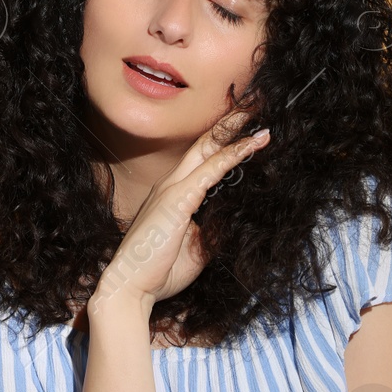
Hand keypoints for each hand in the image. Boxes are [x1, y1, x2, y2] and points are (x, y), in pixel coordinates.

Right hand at [94, 110, 269, 309]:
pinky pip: (212, 170)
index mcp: (173, 195)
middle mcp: (171, 185)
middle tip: (254, 103)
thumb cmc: (159, 272)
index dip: (224, 141)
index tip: (248, 129)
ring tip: (259, 112)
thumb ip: (212, 231)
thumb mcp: (196, 250)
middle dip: (230, 122)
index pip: (202, 160)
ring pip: (209, 149)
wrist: (131, 288)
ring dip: (236, 130)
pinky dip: (234, 154)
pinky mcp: (178, 199)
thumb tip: (233, 224)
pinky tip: (254, 143)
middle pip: (205, 143)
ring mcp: (173, 189)